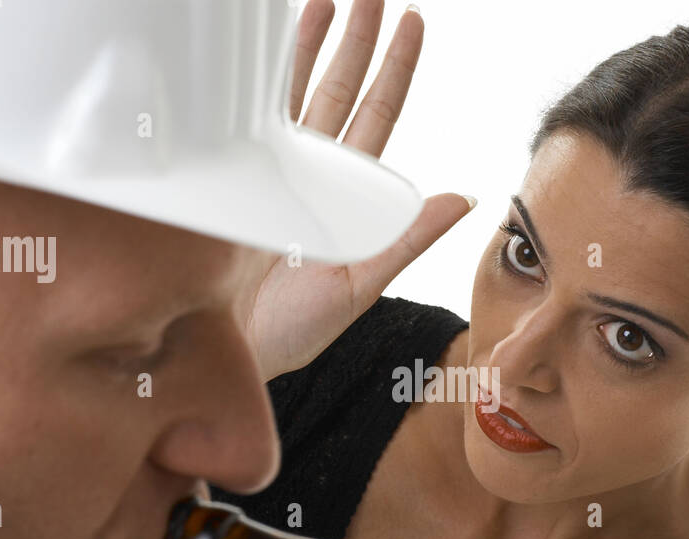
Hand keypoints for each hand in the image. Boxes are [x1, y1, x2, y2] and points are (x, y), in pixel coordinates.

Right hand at [243, 0, 473, 380]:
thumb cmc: (293, 332)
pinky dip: (248, 76)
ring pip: (290, 92)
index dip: (394, 68)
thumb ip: (406, 238)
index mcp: (345, 194)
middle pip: (337, 88)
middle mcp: (308, 174)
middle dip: (354, 38)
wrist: (226, 354)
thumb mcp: (359, 285)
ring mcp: (265, 171)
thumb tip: (464, 197)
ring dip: (305, 43)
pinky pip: (238, 114)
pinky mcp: (225, 177)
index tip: (412, 21)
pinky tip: (251, 44)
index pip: (377, 114)